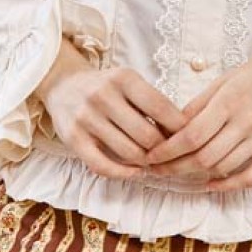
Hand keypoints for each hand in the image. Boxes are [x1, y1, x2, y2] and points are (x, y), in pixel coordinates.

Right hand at [37, 38, 188, 180]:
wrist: (64, 85)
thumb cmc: (106, 86)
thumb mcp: (129, 82)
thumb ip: (151, 102)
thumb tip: (180, 131)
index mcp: (123, 78)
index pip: (160, 107)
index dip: (177, 126)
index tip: (187, 136)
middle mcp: (104, 95)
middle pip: (146, 134)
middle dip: (162, 149)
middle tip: (169, 154)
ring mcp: (87, 118)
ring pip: (128, 152)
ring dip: (145, 162)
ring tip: (153, 161)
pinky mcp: (73, 139)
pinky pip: (103, 166)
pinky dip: (124, 173)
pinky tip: (135, 172)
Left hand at [141, 47, 251, 191]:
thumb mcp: (228, 77)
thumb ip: (201, 101)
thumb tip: (174, 122)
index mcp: (230, 99)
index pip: (192, 134)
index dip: (168, 149)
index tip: (151, 155)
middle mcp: (246, 121)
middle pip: (203, 156)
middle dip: (175, 167)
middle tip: (158, 169)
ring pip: (222, 167)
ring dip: (196, 175)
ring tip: (179, 173)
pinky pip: (250, 178)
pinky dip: (227, 185)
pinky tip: (211, 184)